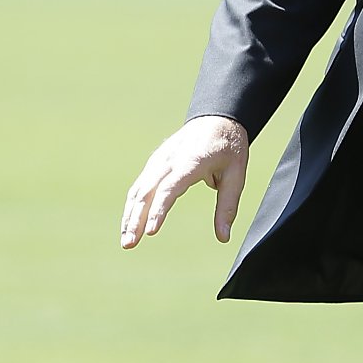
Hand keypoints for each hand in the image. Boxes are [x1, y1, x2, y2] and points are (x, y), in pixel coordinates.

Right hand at [119, 115, 249, 247]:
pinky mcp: (155, 162)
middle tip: (129, 244)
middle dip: (135, 219)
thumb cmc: (229, 148)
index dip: (158, 210)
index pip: (169, 188)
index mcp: (192, 161)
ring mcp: (160, 160)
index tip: (151, 231)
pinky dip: (132, 205)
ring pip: (138, 189)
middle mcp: (170, 160)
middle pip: (147, 191)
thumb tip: (223, 238)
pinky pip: (140, 185)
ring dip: (129, 215)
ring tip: (126, 241)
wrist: (218, 118)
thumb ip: (227, 207)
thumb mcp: (236, 176)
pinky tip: (129, 223)